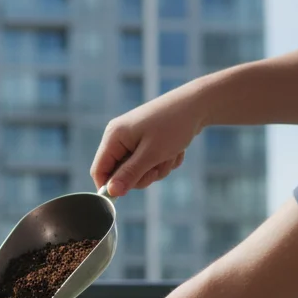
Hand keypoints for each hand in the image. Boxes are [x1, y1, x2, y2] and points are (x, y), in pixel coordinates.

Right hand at [93, 85, 207, 196]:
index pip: (99, 170)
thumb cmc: (174, 125)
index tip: (126, 194)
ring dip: (157, 169)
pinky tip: (175, 149)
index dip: (109, 186)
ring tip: (170, 154)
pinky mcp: (146, 140)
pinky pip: (150, 162)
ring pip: (138, 170)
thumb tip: (111, 192)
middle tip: (158, 169)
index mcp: (114, 136)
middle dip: (142, 175)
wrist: (199, 103)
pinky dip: (163, 161)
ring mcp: (133, 138)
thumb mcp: (152, 154)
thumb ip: (129, 174)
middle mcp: (120, 137)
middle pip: (120, 173)